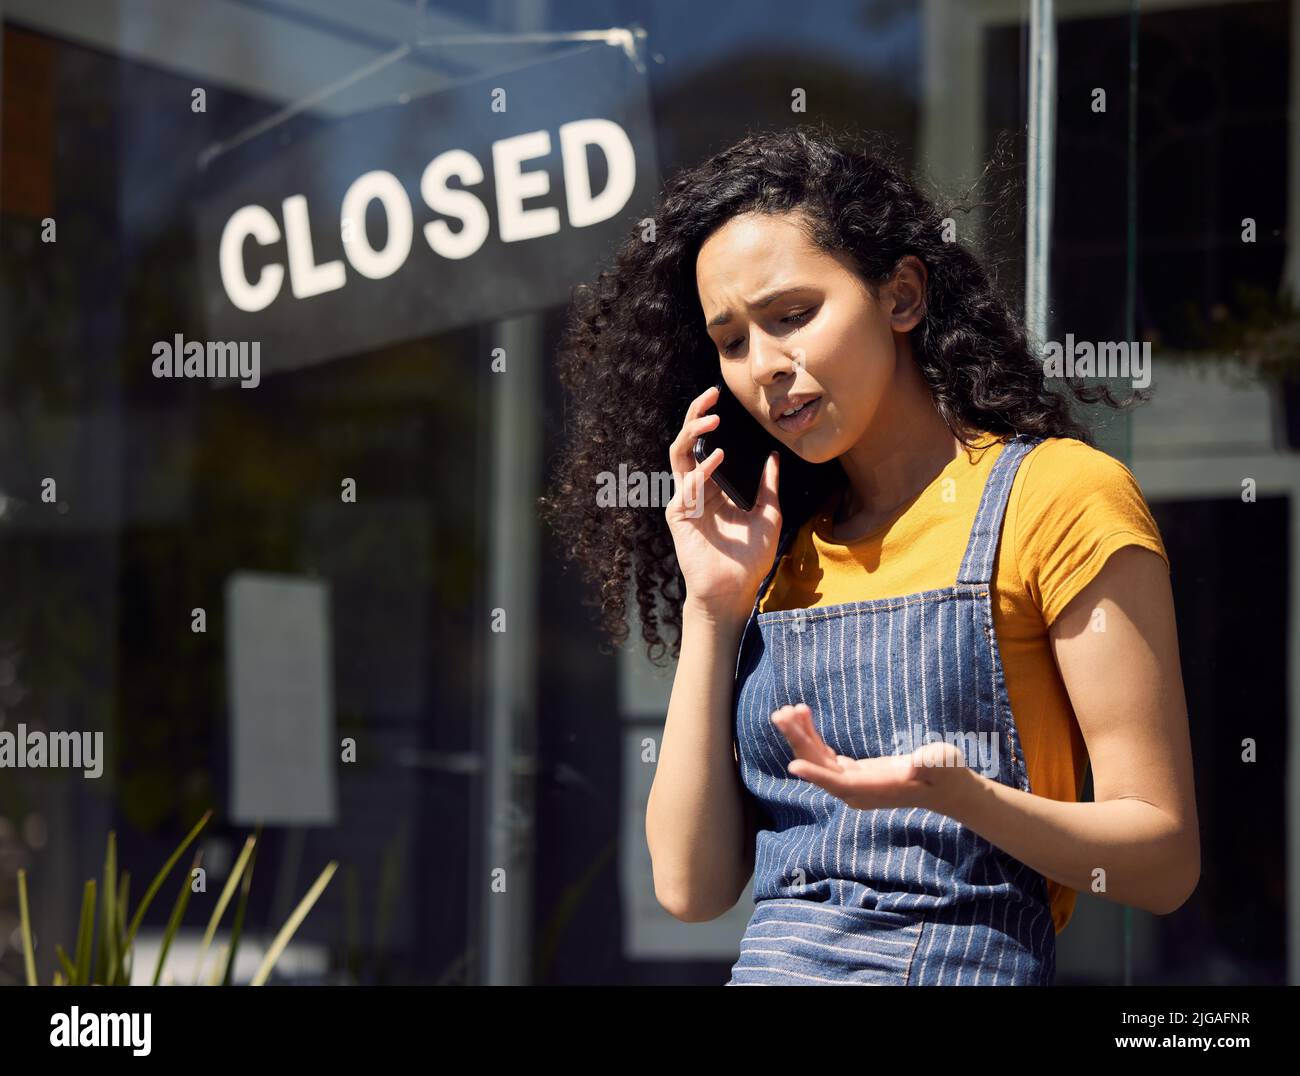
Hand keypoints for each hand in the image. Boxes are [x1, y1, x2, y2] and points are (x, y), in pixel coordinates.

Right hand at [665, 384, 781, 622]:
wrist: (734, 592)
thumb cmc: (748, 560)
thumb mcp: (769, 515)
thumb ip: (768, 486)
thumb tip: (774, 457)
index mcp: (713, 488)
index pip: (704, 445)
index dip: (706, 420)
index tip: (720, 398)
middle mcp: (695, 490)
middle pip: (686, 443)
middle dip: (694, 415)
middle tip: (709, 394)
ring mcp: (684, 502)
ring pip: (678, 457)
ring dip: (692, 435)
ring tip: (710, 420)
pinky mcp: (679, 517)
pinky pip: (687, 486)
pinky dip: (702, 470)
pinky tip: (717, 459)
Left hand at [771, 704, 978, 816]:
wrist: (946, 789)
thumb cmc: (947, 774)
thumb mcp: (943, 764)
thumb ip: (931, 762)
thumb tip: (919, 761)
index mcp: (876, 790)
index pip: (842, 784)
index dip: (818, 775)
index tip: (794, 766)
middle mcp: (857, 791)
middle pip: (820, 768)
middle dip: (799, 742)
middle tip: (781, 715)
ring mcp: (852, 782)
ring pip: (818, 760)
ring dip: (801, 736)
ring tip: (785, 711)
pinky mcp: (852, 773)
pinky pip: (824, 756)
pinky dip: (812, 736)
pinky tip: (802, 717)